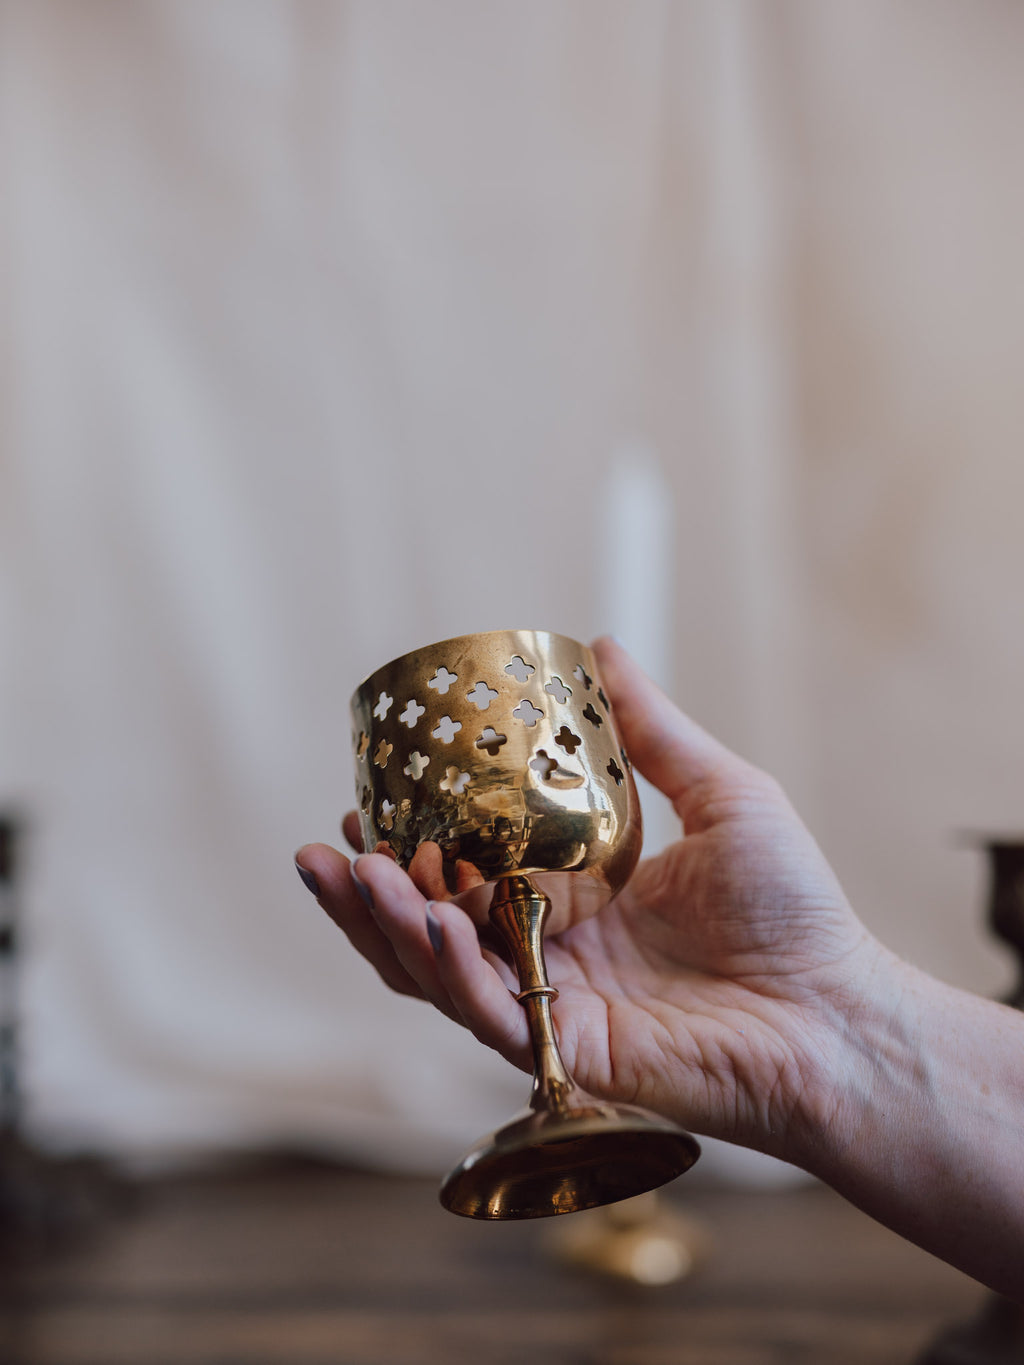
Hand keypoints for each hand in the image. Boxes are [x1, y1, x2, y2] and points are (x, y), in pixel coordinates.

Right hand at [296, 638, 890, 1164]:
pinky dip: (448, 967)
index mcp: (574, 897)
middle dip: (367, 893)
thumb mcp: (723, 793)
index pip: (469, 869)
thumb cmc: (794, 910)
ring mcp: (551, 1004)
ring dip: (384, 926)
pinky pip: (488, 1011)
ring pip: (438, 972)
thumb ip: (653, 731)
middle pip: (431, 925)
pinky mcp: (562, 1050)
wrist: (835, 1012)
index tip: (369, 796)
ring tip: (345, 872)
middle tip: (324, 847)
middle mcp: (550, 951)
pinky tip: (427, 921)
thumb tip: (605, 647)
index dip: (412, 841)